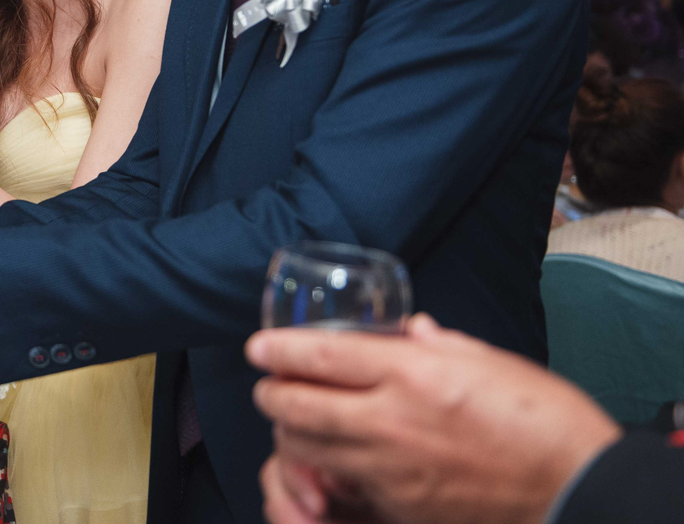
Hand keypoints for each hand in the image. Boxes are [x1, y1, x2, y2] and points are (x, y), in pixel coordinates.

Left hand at [247, 314, 620, 523]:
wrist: (578, 490)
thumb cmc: (544, 420)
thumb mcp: (490, 361)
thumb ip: (437, 344)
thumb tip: (409, 330)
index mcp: (413, 374)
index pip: (319, 356)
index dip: (279, 350)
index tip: (258, 347)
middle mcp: (392, 420)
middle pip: (297, 406)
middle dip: (272, 394)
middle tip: (269, 385)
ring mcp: (392, 470)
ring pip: (309, 450)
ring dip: (291, 433)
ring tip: (294, 420)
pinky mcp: (400, 507)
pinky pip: (344, 484)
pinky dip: (328, 470)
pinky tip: (335, 459)